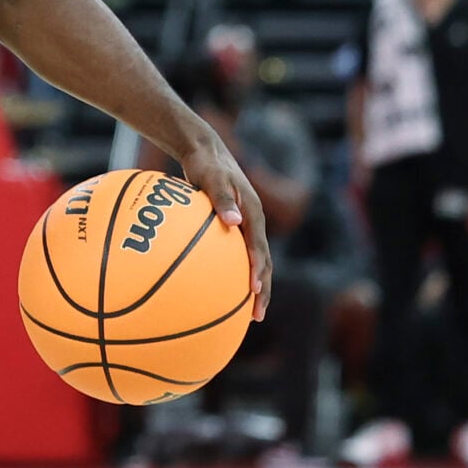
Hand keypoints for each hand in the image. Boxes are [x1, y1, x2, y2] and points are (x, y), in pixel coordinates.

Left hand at [173, 131, 271, 320]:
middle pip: (263, 262)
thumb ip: (222, 199)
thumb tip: (233, 221)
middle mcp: (252, 223)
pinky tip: (218, 291)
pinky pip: (235, 255)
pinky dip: (233, 273)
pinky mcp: (232, 228)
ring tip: (246, 313)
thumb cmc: (207, 164)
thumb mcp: (212, 177)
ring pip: (252, 262)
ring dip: (253, 287)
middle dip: (262, 290)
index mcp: (253, 214)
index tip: (255, 292)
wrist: (204, 152)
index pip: (260, 248)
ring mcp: (244, 226)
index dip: (259, 271)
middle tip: (257, 315)